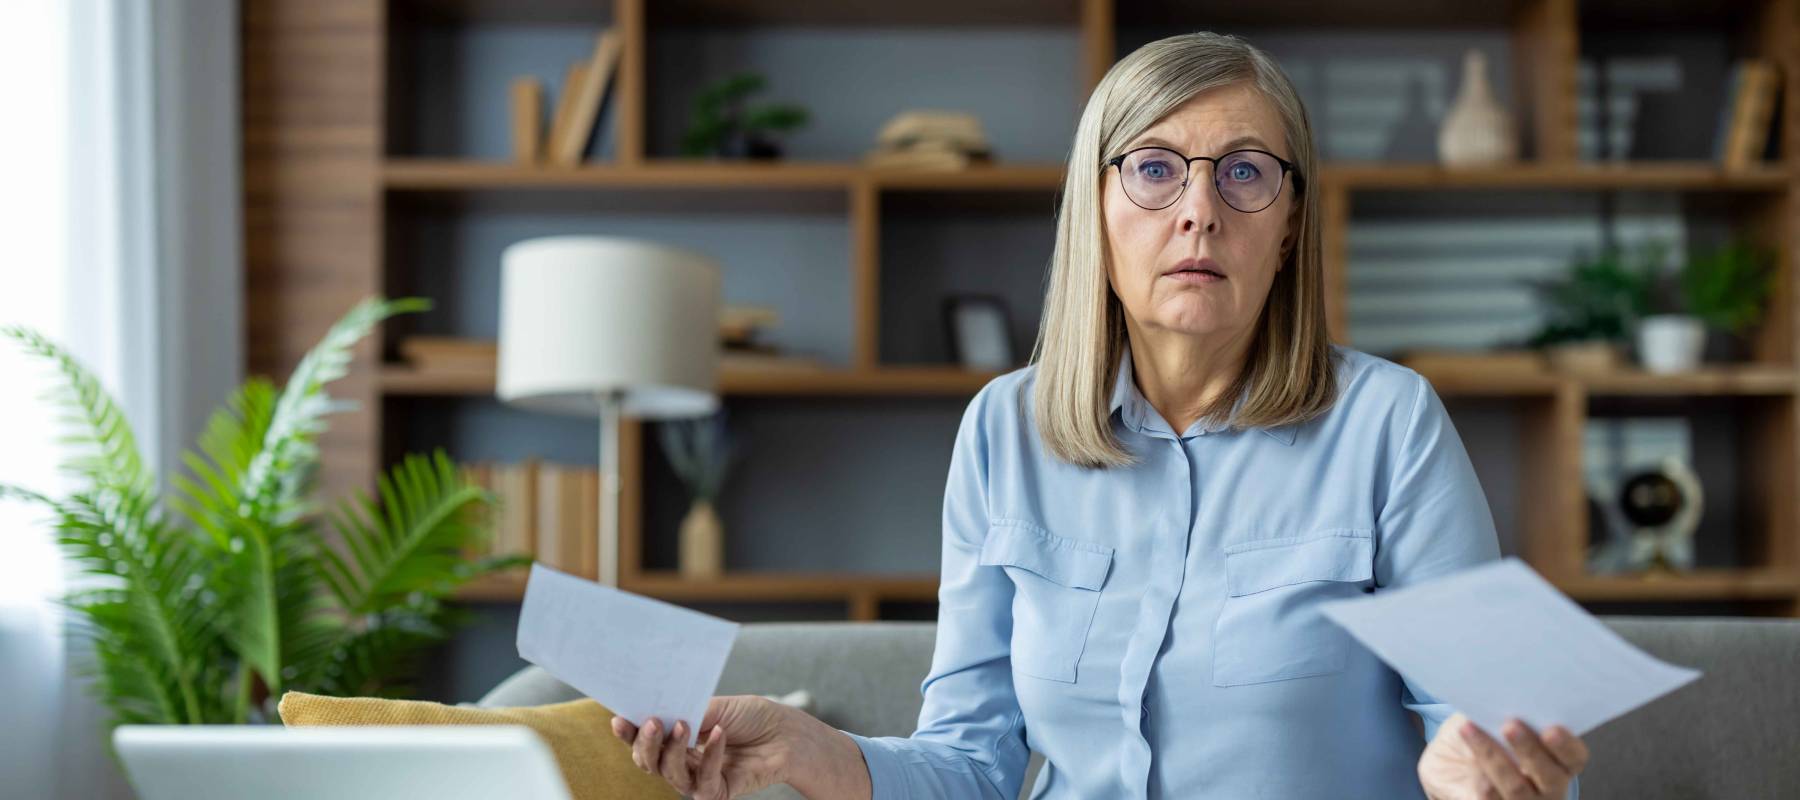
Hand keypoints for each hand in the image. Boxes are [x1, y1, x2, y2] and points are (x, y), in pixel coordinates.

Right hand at [611, 695, 794, 799]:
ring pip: (670, 773)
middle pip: (649, 762)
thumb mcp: (716, 706)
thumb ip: (688, 711)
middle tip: (653, 721)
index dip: (630, 733)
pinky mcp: (717, 792)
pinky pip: (704, 781)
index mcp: (677, 738)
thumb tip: (661, 710)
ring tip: (684, 724)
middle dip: (646, 743)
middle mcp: (683, 761)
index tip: (619, 719)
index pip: (645, 740)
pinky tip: (720, 734)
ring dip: (674, 749)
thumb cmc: (752, 716)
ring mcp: (698, 778)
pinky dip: (711, 755)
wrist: (787, 733)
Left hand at [1419, 712, 1588, 799]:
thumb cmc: (1481, 735)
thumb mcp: (1492, 717)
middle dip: (1530, 750)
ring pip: (1516, 787)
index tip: (1551, 729)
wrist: (1449, 765)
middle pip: (1550, 776)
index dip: (1566, 745)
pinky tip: (1465, 752)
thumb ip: (1504, 711)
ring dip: (1494, 757)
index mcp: (1558, 762)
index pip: (1575, 757)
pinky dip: (1476, 773)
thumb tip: (1501, 694)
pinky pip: (1489, 797)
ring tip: (1471, 730)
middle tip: (1510, 725)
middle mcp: (1547, 788)